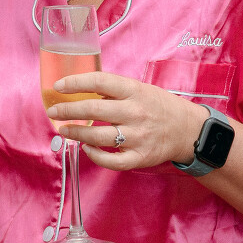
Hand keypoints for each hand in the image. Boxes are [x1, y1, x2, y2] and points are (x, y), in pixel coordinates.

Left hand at [46, 73, 205, 170]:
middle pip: (93, 109)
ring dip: (76, 133)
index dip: (75, 82)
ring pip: (98, 136)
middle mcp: (135, 112)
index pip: (99, 81)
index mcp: (134, 91)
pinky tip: (86, 149)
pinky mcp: (140, 156)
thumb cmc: (160, 107)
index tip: (58, 86)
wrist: (189, 129)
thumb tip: (81, 90)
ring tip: (64, 130)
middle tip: (53, 111)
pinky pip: (111, 160)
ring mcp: (138, 136)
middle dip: (67, 110)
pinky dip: (94, 156)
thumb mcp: (140, 89)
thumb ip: (114, 90)